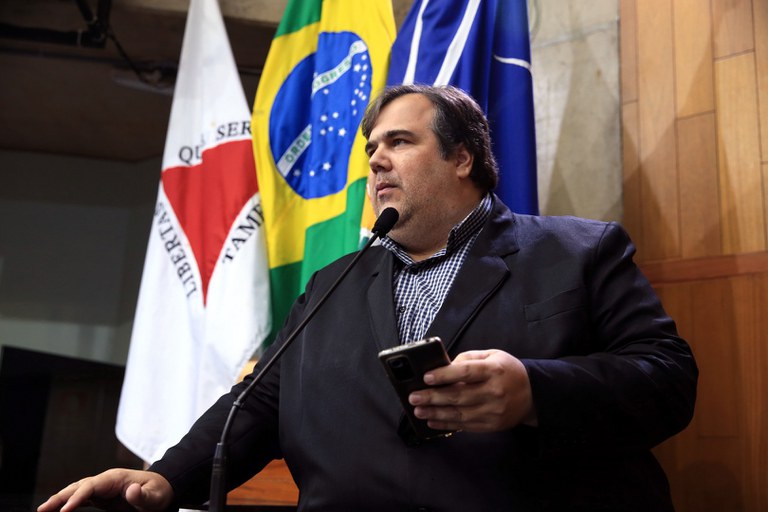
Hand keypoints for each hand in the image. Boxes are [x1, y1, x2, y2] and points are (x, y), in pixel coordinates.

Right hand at [37, 468, 172, 511]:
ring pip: (76, 492)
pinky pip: (81, 499)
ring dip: (60, 499)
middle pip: (78, 486)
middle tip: (43, 509)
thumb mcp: (155, 496)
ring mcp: (102, 489)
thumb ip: (142, 495)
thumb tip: (130, 490)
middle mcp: (106, 481)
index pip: (91, 485)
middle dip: (60, 497)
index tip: (65, 510)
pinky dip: (68, 503)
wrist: (162, 490)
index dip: (77, 497)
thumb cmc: (158, 492)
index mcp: (116, 478)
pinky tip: (57, 510)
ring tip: (43, 510)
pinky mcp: (101, 497)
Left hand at [408, 349, 536, 431]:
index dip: (444, 375)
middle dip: (432, 397)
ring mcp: (493, 411)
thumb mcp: (493, 355)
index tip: (426, 377)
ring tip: (418, 410)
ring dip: (435, 413)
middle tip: (413, 397)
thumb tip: (445, 366)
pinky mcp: (492, 425)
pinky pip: (465, 426)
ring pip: (459, 414)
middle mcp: (494, 392)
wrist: (533, 394)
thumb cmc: (508, 371)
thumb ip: (469, 358)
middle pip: (458, 396)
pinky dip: (446, 424)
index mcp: (494, 370)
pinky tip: (432, 420)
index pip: (466, 372)